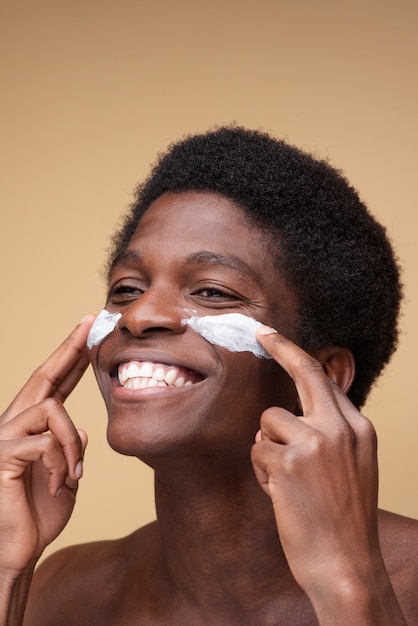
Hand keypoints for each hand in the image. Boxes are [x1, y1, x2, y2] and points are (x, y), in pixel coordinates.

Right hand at [0, 316, 93, 573]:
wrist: (19, 550)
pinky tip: (62, 483)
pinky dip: (62, 462)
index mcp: (31, 428)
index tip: (88, 333)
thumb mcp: (68, 475)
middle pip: (42, 377)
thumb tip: (84, 431)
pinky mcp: (2, 456)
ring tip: (76, 471)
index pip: (53, 385)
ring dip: (72, 441)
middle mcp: (13, 425)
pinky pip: (44, 442)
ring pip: (50, 409)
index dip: (71, 358)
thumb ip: (72, 450)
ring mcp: (4, 438)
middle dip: (68, 348)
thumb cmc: (41, 513)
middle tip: (89, 325)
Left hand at [251, 328, 403, 622]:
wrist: (347, 566)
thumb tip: (291, 413)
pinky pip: (258, 449)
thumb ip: (330, 434)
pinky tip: (280, 494)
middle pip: (306, 373)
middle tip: (259, 331)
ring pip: (269, 421)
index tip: (275, 338)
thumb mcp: (352, 468)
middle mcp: (342, 428)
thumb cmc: (342, 520)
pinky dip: (262, 471)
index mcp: (360, 429)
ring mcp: (317, 442)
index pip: (326, 381)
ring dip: (268, 448)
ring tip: (286, 481)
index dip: (298, 356)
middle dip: (281, 347)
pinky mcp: (290, 460)